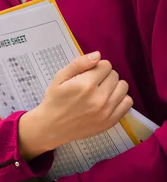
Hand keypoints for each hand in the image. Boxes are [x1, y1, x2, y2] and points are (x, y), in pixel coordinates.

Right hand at [18, 52, 132, 159]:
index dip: (97, 66)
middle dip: (105, 75)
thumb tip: (98, 55)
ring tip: (102, 90)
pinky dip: (121, 98)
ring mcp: (107, 111)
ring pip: (123, 87)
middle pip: (115, 75)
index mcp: (86, 84)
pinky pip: (128, 103)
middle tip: (94, 82)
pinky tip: (109, 99)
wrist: (53, 127)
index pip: (106, 65)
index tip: (89, 73)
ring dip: (114, 85)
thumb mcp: (60, 77)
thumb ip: (79, 63)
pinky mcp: (111, 122)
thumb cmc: (55, 99)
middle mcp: (99, 98)